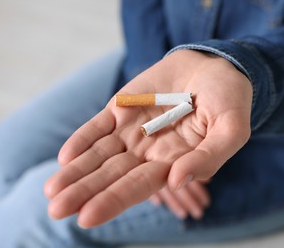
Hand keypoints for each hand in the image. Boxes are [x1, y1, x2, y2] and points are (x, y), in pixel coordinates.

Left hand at [44, 50, 251, 227]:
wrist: (213, 65)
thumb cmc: (228, 100)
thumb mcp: (231, 128)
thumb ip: (209, 157)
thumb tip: (178, 180)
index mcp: (171, 162)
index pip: (137, 187)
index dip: (113, 200)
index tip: (86, 217)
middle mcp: (146, 152)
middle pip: (110, 176)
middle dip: (83, 192)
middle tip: (55, 210)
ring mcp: (130, 130)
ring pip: (98, 155)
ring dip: (75, 171)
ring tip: (51, 190)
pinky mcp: (120, 109)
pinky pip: (97, 126)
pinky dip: (81, 140)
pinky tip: (65, 157)